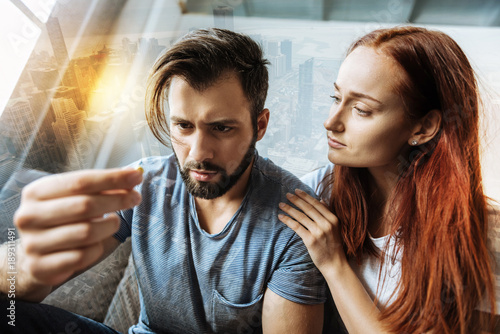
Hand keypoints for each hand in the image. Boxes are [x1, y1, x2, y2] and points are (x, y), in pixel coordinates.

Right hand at [13, 168, 142, 289]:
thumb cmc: (61, 219)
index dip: (112, 178)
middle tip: (135, 198)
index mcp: (36, 192)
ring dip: (109, 226)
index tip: (136, 176)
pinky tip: (98, 243)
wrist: (33, 254)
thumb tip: (132, 176)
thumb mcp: (75, 198)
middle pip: (85, 206)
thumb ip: (101, 187)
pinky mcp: (41, 267)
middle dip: (117, 200)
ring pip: (86, 233)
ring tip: (115, 222)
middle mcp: (29, 216)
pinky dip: (97, 249)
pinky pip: (82, 257)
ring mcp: (33, 243)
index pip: (80, 182)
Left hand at [278, 189, 345, 273]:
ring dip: (289, 209)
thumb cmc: (334, 246)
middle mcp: (326, 224)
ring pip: (301, 216)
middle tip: (287, 194)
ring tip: (281, 204)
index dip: (306, 196)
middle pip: (308, 208)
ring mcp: (318, 232)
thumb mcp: (335, 227)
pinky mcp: (310, 240)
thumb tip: (322, 199)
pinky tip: (281, 216)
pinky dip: (288, 220)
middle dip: (296, 200)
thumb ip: (329, 213)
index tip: (297, 191)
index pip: (317, 204)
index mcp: (333, 219)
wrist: (335, 264)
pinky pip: (297, 227)